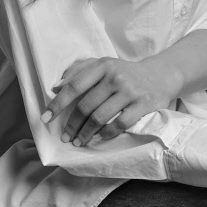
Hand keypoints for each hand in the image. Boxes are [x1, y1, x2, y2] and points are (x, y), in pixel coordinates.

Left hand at [40, 56, 181, 146]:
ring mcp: (129, 91)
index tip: (45, 119)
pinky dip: (105, 134)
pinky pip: (119, 124)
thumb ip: (79, 72)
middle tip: (64, 137)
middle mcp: (115, 76)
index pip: (74, 86)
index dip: (58, 104)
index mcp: (102, 65)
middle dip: (72, 125)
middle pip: (85, 105)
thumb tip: (56, 88)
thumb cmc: (125, 72)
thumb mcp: (104, 65)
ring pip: (100, 117)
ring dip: (86, 133)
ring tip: (78, 141)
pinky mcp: (142, 105)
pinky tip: (97, 139)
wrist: (161, 75)